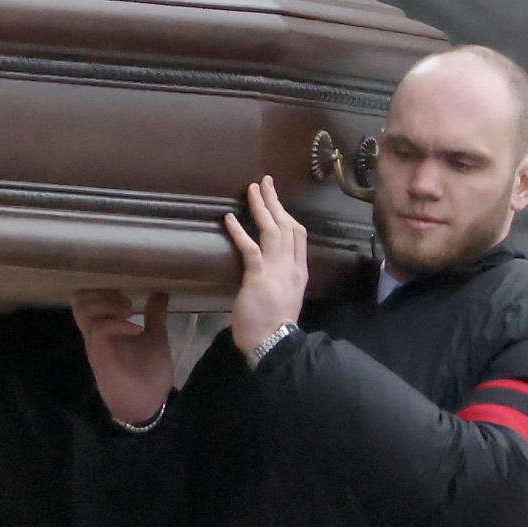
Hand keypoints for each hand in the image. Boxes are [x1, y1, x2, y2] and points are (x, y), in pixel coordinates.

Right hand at [73, 288, 173, 426]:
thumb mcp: (156, 337)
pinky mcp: (101, 356)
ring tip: (129, 314)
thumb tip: (160, 293)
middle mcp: (95, 334)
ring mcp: (96, 345)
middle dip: (104, 293)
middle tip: (128, 305)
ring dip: (107, 304)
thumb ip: (154, 315)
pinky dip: (118, 323)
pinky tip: (136, 329)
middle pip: (79, 300)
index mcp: (105, 328)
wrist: (147, 405)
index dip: (103, 289)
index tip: (129, 299)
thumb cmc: (149, 374)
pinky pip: (99, 329)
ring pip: (82, 310)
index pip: (86, 298)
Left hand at [224, 175, 306, 359]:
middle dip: (275, 201)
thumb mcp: (283, 300)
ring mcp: (277, 270)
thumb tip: (263, 276)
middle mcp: (291, 266)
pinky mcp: (259, 276)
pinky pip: (250, 248)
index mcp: (298, 272)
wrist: (274, 344)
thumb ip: (275, 283)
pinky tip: (229, 217)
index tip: (279, 202)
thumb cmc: (274, 328)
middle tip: (265, 182)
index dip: (288, 215)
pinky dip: (239, 231)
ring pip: (272, 230)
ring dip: (261, 207)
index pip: (298, 236)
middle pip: (287, 225)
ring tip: (251, 189)